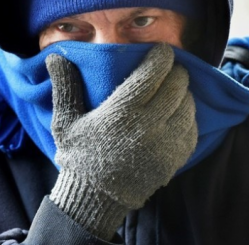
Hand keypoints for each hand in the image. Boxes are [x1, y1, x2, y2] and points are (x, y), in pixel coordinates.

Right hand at [45, 43, 196, 239]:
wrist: (96, 199)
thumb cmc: (80, 156)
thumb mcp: (66, 122)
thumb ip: (65, 87)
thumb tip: (55, 56)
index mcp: (122, 113)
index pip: (153, 73)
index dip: (162, 56)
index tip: (162, 50)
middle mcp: (149, 126)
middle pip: (177, 85)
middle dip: (176, 71)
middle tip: (170, 68)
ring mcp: (167, 143)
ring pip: (189, 105)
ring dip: (184, 93)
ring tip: (173, 90)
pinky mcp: (177, 158)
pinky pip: (192, 127)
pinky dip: (188, 116)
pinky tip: (177, 113)